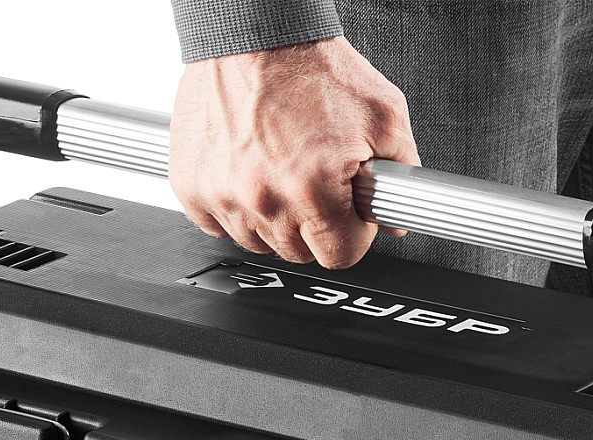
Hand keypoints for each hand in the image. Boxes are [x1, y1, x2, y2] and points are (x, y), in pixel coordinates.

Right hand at [169, 37, 419, 268]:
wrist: (252, 29)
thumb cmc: (310, 65)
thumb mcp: (383, 113)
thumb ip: (401, 172)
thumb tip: (396, 215)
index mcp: (313, 189)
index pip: (342, 256)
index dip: (352, 232)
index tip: (348, 212)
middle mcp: (265, 199)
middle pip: (300, 252)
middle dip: (314, 223)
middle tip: (314, 179)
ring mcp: (223, 196)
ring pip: (259, 242)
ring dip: (274, 216)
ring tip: (281, 167)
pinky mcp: (191, 187)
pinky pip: (218, 225)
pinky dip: (235, 204)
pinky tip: (249, 169)